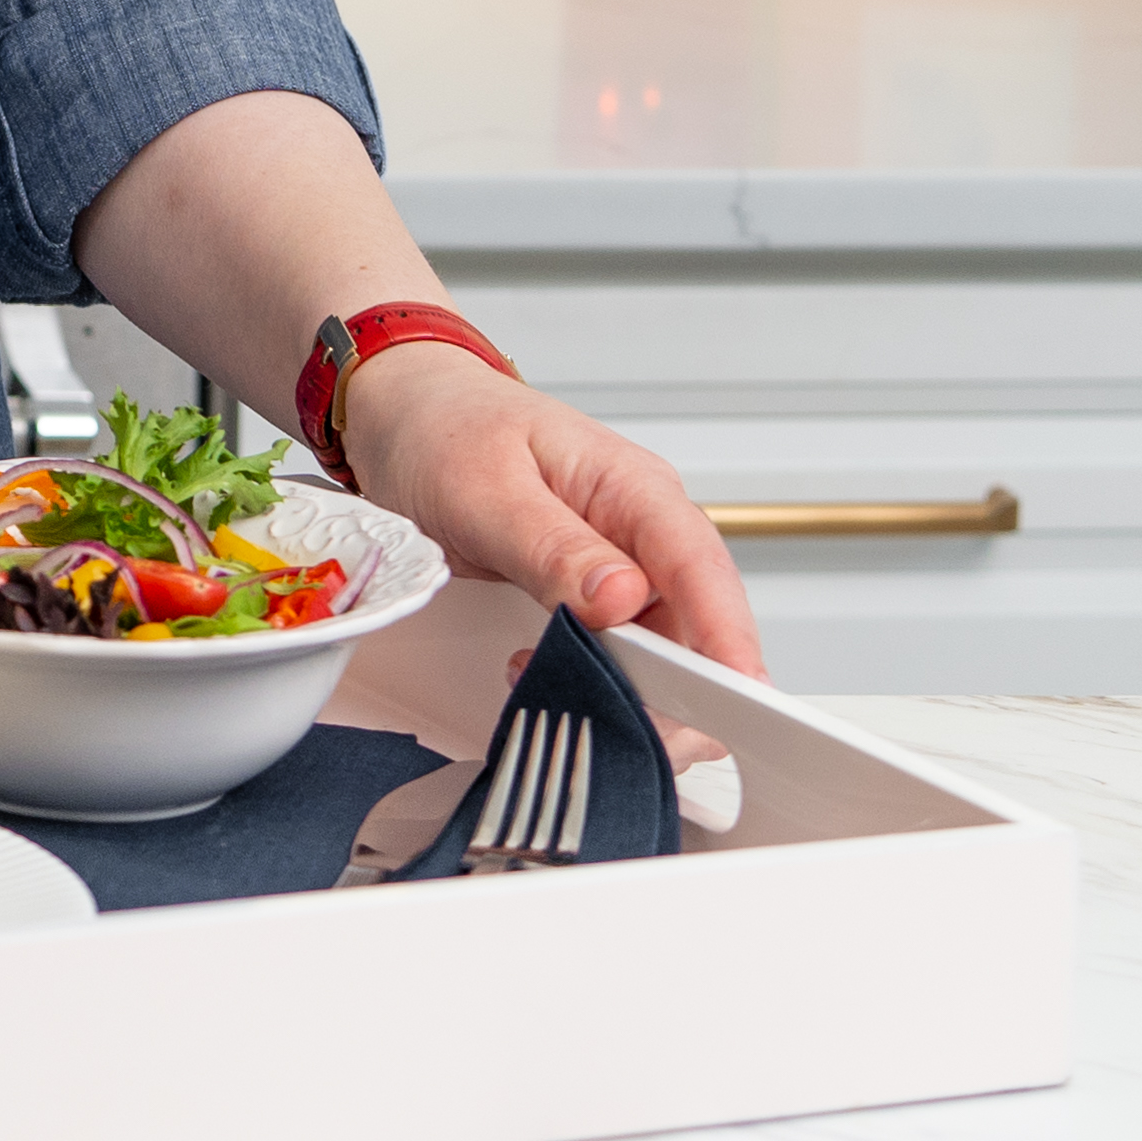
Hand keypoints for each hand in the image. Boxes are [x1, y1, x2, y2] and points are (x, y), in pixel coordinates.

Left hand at [341, 350, 767, 676]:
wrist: (406, 415)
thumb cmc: (443, 430)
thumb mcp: (483, 488)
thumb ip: (551, 546)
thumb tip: (621, 598)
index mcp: (631, 486)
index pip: (699, 565)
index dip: (726, 635)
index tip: (735, 694)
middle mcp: (642, 529)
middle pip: (694, 625)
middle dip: (675, 690)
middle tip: (614, 726)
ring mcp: (622, 564)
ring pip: (662, 650)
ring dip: (626, 692)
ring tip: (558, 696)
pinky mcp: (593, 594)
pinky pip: (619, 653)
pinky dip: (595, 682)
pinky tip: (545, 679)